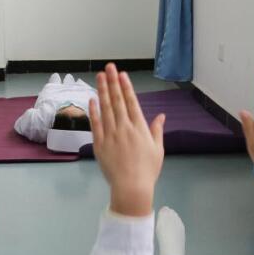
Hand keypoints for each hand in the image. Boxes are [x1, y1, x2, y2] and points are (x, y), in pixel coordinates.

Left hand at [90, 63, 165, 217]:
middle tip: (109, 67)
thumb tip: (161, 116)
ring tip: (100, 77)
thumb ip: (157, 130)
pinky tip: (92, 99)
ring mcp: (110, 135)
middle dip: (112, 82)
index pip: (131, 102)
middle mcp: (124, 128)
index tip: (122, 74)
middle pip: (117, 101)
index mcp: (139, 128)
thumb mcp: (158, 149)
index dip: (126, 87)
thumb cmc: (147, 170)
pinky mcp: (99, 144)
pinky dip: (93, 111)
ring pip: (106, 109)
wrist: (131, 187)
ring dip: (103, 91)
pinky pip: (95, 124)